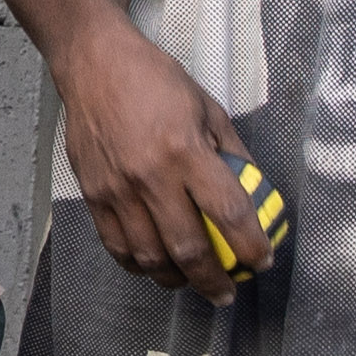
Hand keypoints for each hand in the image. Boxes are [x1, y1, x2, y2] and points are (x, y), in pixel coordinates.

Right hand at [56, 28, 268, 296]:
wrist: (93, 64)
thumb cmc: (154, 80)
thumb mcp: (207, 107)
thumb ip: (231, 153)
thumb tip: (253, 193)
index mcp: (185, 150)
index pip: (227, 212)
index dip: (250, 245)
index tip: (262, 261)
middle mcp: (150, 175)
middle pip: (188, 249)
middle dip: (215, 281)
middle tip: (228, 291)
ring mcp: (117, 189)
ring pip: (150, 257)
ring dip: (177, 279)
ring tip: (193, 282)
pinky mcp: (93, 194)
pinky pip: (117, 246)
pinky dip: (139, 265)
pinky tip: (155, 266)